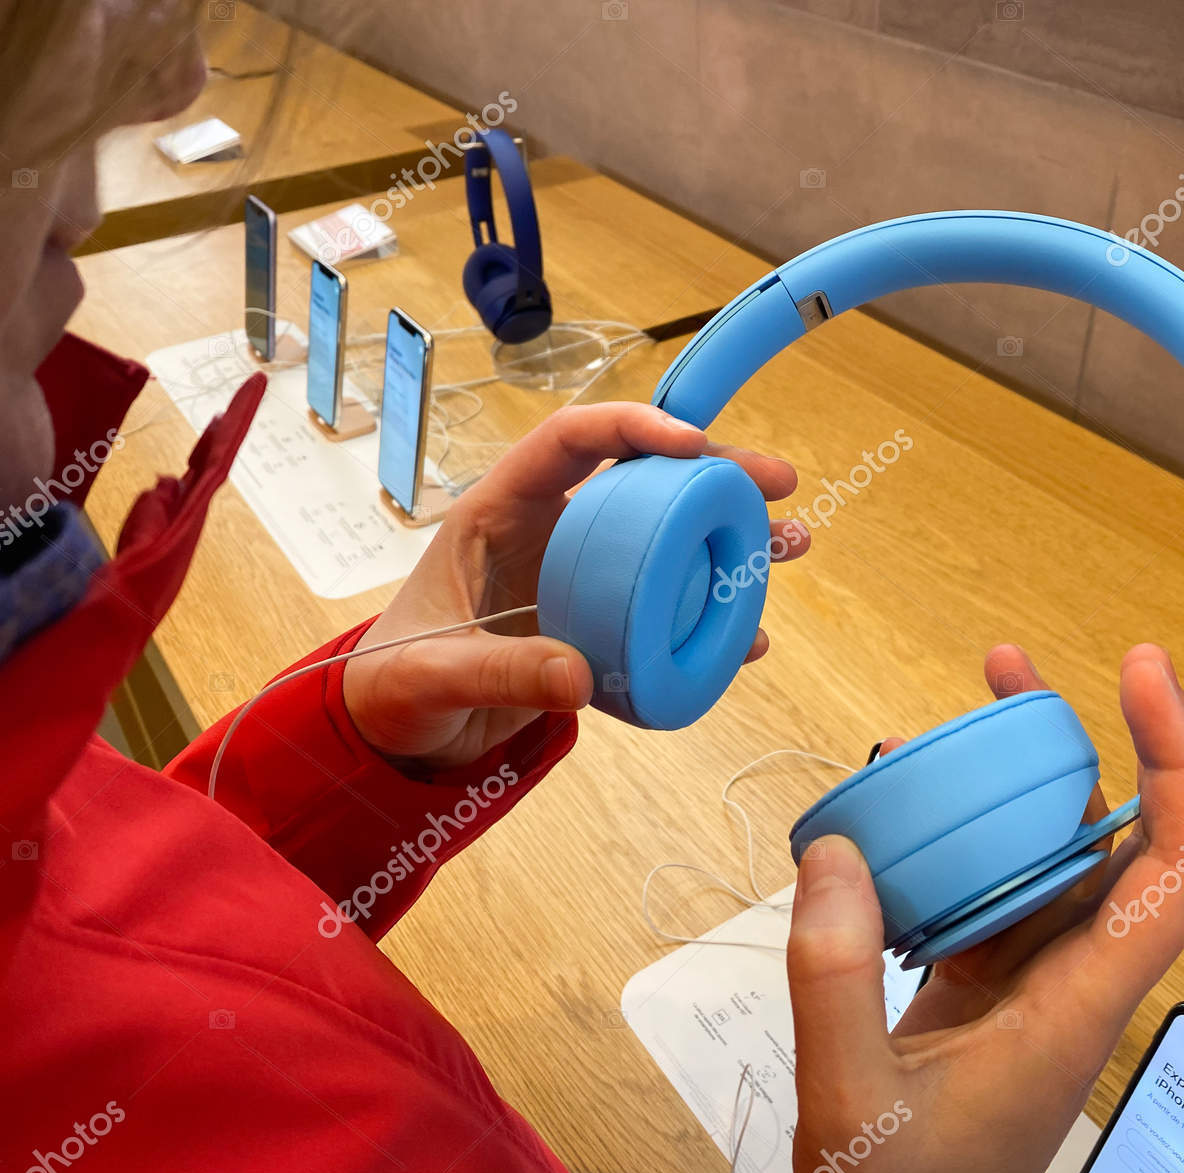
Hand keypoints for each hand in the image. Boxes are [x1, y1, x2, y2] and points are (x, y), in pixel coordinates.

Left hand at [343, 402, 808, 768]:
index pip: (567, 441)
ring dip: (730, 539)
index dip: (631, 428)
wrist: (398, 734)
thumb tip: (579, 674)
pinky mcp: (598, 627)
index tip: (691, 446)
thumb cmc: (392, 685)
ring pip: (667, 540)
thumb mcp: (430, 677)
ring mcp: (580, 580)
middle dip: (714, 474)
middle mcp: (549, 533)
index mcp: (498, 512)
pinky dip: (709, 618)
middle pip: (641, 479)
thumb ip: (497, 671)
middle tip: (776, 485)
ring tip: (791, 546)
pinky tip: (748, 635)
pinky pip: (664, 610)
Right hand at [786, 643, 1183, 1172]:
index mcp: (1075, 1010)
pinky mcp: (981, 996)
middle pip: (1116, 845)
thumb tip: (837, 853)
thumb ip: (835, 975)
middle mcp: (1069, 988)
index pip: (1175, 870)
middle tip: (1010, 672)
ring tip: (953, 723)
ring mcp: (1026, 990)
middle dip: (1081, 744)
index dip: (1178, 766)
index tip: (1137, 681)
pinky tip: (897, 824)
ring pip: (1045, 865)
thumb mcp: (852, 1096)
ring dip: (1011, 790)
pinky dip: (952, 845)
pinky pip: (986, 897)